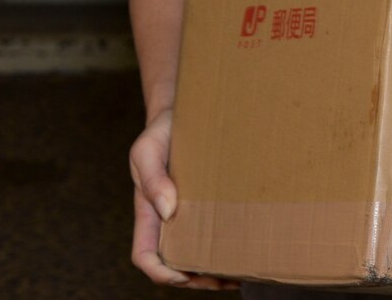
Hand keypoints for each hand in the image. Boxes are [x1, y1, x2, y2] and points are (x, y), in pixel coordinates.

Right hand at [130, 109, 236, 288]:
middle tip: (225, 280)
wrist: (182, 110)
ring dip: (212, 269)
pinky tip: (246, 247)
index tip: (184, 275)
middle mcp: (167, 217)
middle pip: (174, 261)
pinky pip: (213, 230)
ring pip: (195, 251)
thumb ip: (152, 179)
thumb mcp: (146, 151)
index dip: (161, 271)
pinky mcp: (208, 200)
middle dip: (195, 279)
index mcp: (147, 212)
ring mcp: (187, 211)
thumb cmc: (160, 132)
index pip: (145, 255)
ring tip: (240, 274)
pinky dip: (225, 245)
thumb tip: (167, 210)